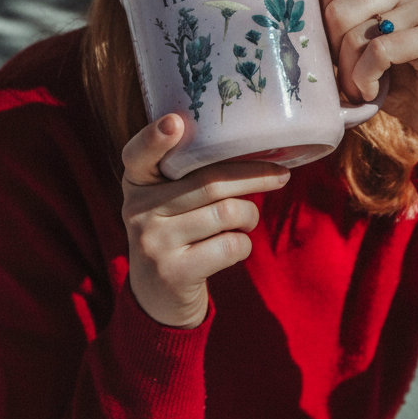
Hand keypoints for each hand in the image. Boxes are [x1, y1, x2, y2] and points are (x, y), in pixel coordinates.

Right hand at [121, 114, 290, 327]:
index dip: (155, 137)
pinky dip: (244, 243)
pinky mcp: (174, 273)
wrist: (156, 296)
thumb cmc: (175, 231)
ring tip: (247, 218)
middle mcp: (137, 209)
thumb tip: (251, 145)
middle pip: (209, 182)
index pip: (138, 154)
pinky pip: (231, 245)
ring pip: (227, 212)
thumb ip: (187, 173)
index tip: (175, 122)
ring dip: (250, 214)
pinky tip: (234, 245)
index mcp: (136, 182)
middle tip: (281, 174)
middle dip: (255, 175)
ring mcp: (153, 243)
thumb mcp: (165, 199)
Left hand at [315, 0, 417, 168]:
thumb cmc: (390, 76)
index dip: (320, 21)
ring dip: (348, 72)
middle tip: (345, 75)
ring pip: (355, 33)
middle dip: (332, 50)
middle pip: (337, 7)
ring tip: (359, 88)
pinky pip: (379, 51)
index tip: (332, 49)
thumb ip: (335, 9)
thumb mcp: (355, 39)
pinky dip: (366, 78)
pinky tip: (373, 91)